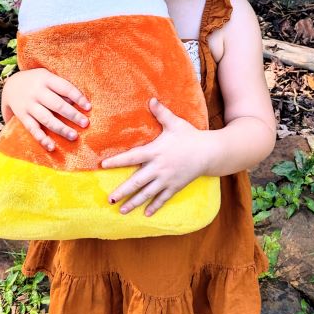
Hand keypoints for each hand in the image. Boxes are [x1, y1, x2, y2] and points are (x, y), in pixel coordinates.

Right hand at [1, 68, 90, 150]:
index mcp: (45, 79)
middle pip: (57, 105)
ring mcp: (28, 105)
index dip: (77, 97)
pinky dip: (42, 139)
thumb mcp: (48, 77)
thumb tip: (77, 103)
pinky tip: (51, 147)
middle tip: (85, 124)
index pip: (64, 88)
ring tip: (74, 136)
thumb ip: (60, 88)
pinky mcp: (23, 117)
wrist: (11, 86)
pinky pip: (33, 129)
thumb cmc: (38, 82)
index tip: (89, 107)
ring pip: (46, 119)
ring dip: (61, 129)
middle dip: (72, 115)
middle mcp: (36, 92)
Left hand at [101, 98, 208, 215]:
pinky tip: (145, 214)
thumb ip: (161, 113)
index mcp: (156, 151)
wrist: (210, 152)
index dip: (117, 161)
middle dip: (123, 191)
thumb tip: (151, 100)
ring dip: (134, 202)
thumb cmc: (190, 136)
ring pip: (148, 194)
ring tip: (121, 211)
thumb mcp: (175, 123)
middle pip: (137, 181)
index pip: (132, 157)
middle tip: (109, 199)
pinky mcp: (175, 186)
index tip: (103, 165)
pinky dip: (154, 206)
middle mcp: (159, 168)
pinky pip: (163, 199)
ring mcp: (167, 179)